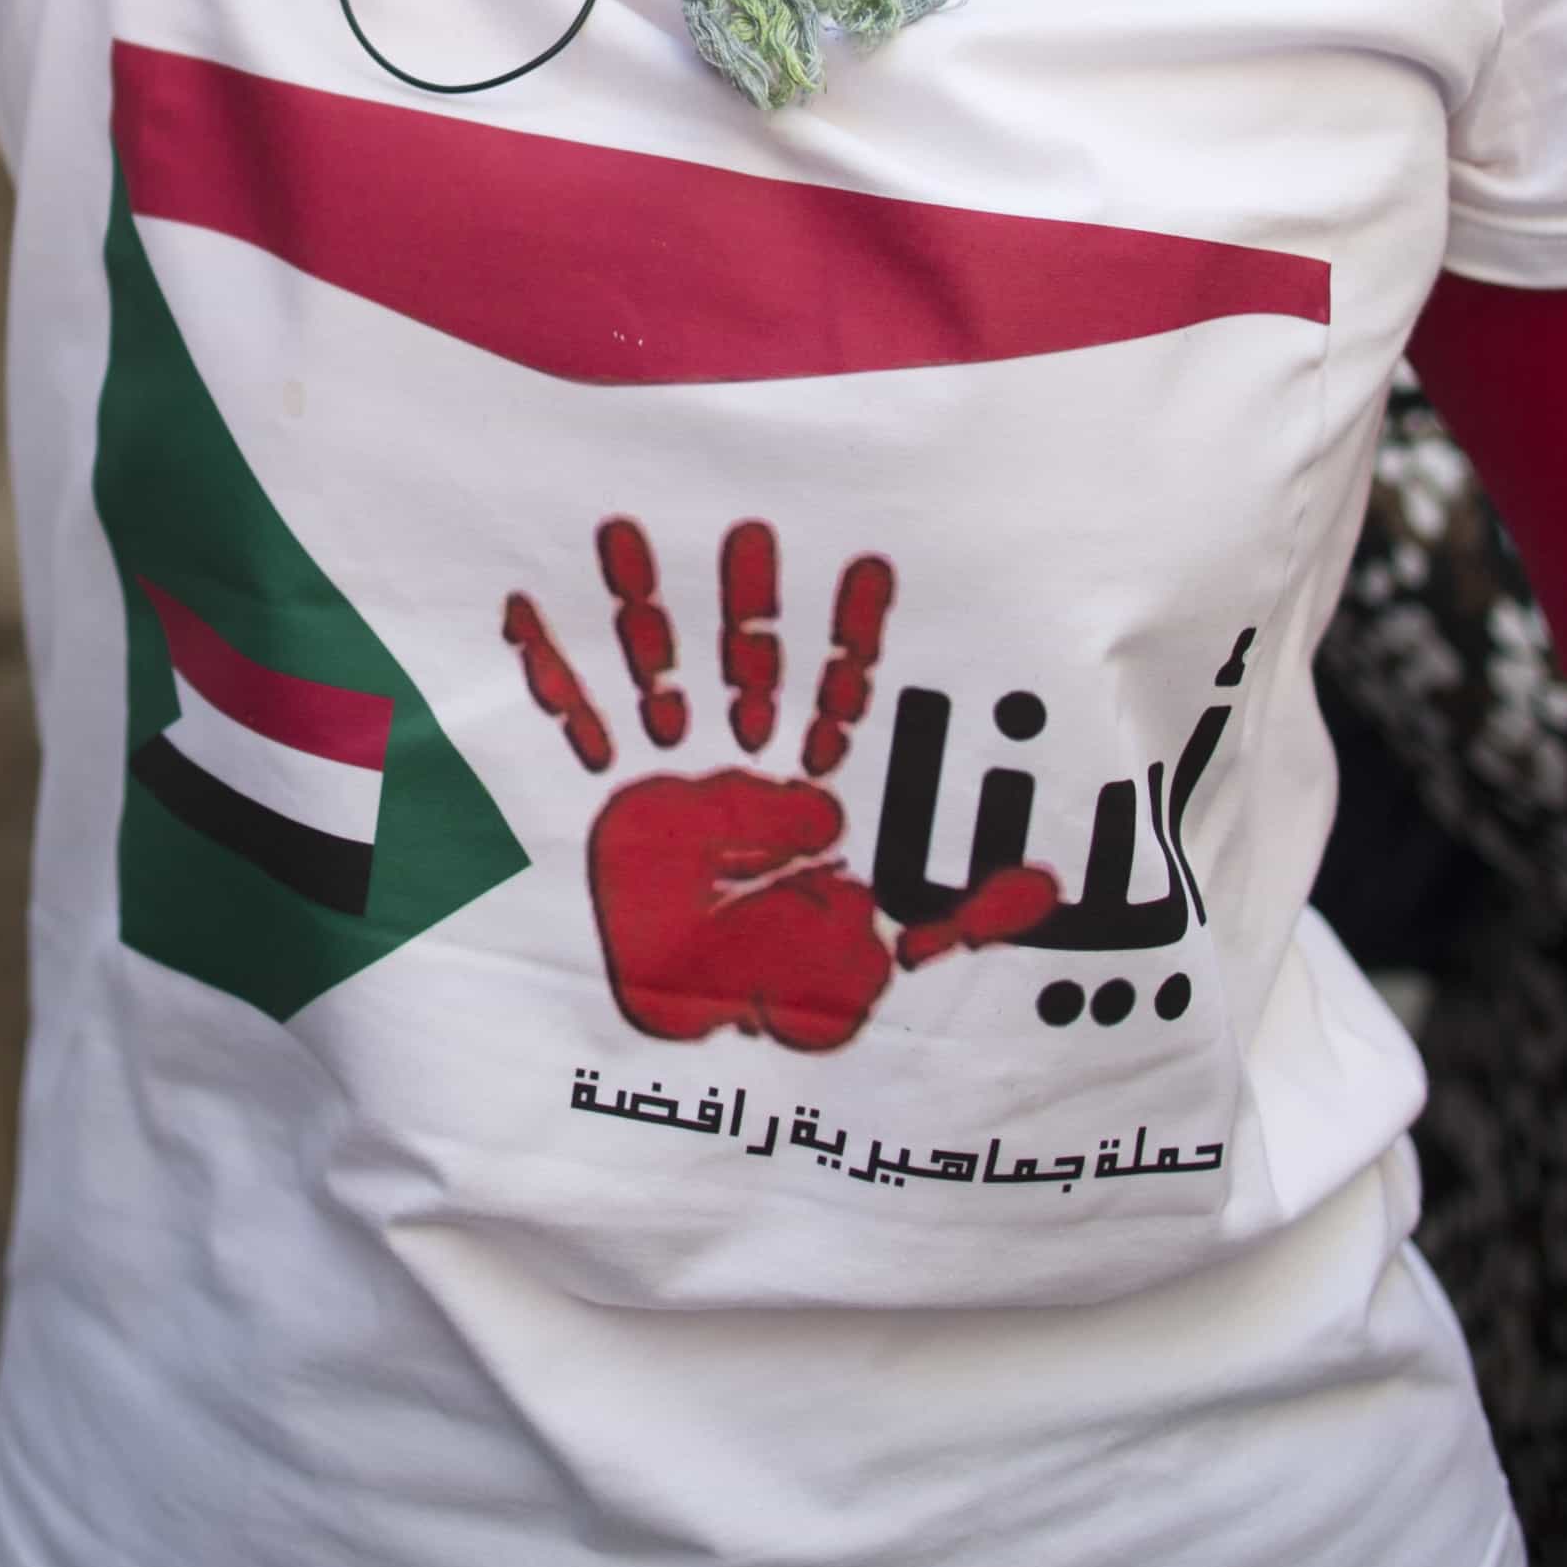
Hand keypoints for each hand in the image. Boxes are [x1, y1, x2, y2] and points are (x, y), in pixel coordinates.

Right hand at [505, 520, 1053, 1053]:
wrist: (690, 1039)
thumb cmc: (791, 989)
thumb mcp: (890, 962)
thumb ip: (963, 922)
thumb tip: (1045, 886)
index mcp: (809, 784)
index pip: (837, 693)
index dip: (851, 635)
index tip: (868, 564)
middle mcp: (737, 761)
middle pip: (745, 660)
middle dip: (747, 600)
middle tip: (749, 527)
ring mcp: (664, 769)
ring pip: (656, 668)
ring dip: (642, 605)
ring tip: (621, 527)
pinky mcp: (599, 792)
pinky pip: (570, 717)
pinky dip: (548, 664)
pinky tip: (521, 605)